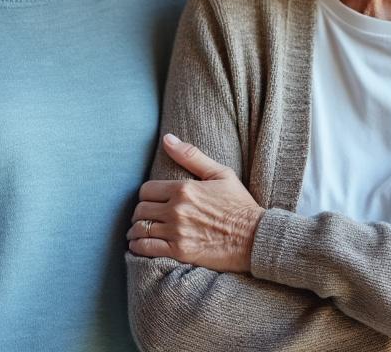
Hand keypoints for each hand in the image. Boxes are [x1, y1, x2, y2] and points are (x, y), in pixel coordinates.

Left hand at [127, 133, 264, 272]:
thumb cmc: (239, 205)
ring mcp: (177, 231)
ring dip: (135, 231)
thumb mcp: (220, 173)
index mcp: (184, 189)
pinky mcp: (180, 251)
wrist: (255, 238)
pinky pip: (146, 248)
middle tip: (144, 217)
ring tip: (136, 232)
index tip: (151, 201)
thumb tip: (167, 138)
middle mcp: (177, 209)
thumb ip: (191, 155)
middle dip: (140, 213)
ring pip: (140, 229)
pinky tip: (139, 245)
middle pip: (141, 210)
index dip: (146, 196)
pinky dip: (138, 247)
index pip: (146, 190)